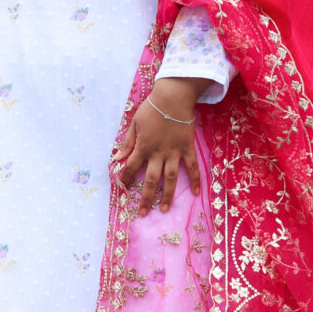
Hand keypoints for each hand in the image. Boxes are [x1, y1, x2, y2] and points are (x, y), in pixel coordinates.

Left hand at [112, 77, 206, 215]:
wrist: (173, 98)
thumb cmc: (151, 109)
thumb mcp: (134, 124)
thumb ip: (127, 143)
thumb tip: (116, 158)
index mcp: (143, 146)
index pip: (130, 167)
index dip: (125, 178)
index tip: (122, 188)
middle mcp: (158, 153)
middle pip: (150, 179)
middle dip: (146, 197)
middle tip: (143, 213)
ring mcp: (174, 152)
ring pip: (170, 178)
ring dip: (167, 195)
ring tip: (164, 209)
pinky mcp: (187, 149)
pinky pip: (192, 167)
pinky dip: (194, 180)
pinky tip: (196, 192)